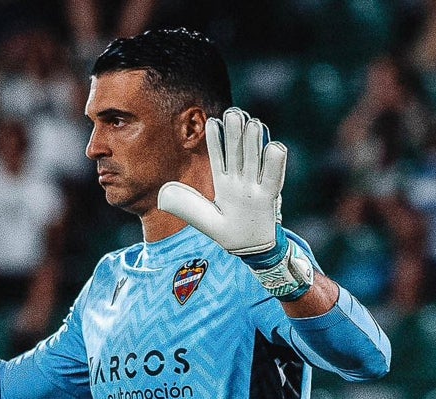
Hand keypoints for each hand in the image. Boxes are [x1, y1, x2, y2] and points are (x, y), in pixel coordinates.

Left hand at [157, 107, 284, 256]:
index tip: (213, 122)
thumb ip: (185, 206)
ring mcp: (255, 188)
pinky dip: (274, 163)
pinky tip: (274, 146)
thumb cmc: (229, 233)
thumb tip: (162, 194)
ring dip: (253, 142)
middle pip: (238, 154)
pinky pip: (273, 178)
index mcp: (224, 184)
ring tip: (252, 122)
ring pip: (254, 160)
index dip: (216, 141)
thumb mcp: (204, 220)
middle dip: (235, 134)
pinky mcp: (269, 198)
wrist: (251, 250)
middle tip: (234, 112)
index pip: (218, 158)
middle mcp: (240, 182)